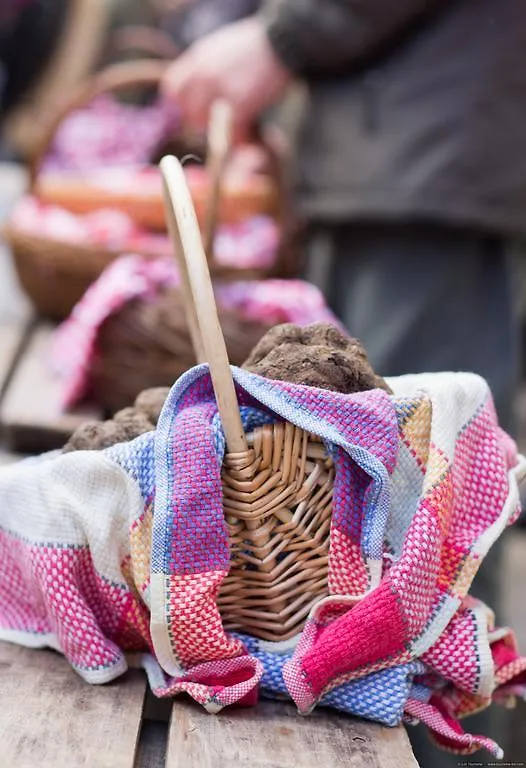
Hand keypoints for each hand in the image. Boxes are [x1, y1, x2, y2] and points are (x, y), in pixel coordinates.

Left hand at [161, 17, 292, 140]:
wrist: (281, 44)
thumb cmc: (253, 49)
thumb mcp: (218, 49)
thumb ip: (201, 69)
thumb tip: (191, 95)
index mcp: (197, 60)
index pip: (173, 90)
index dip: (181, 104)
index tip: (192, 110)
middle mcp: (204, 76)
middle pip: (189, 113)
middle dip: (201, 122)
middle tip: (218, 124)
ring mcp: (220, 92)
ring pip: (206, 126)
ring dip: (219, 131)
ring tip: (235, 126)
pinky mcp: (239, 107)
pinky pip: (231, 133)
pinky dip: (240, 138)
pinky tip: (247, 133)